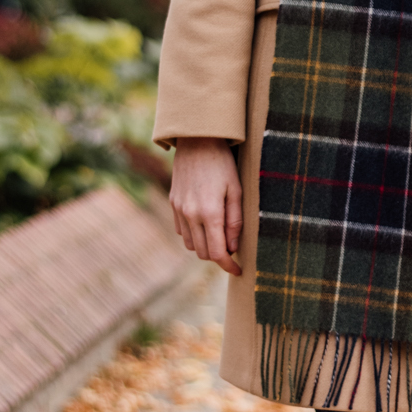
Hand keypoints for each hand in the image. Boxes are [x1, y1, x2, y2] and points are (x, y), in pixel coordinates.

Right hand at [170, 136, 242, 273]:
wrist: (198, 141)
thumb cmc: (223, 164)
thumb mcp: (237, 191)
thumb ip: (235, 221)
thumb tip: (233, 247)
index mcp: (209, 213)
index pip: (216, 253)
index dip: (228, 266)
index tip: (238, 271)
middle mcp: (190, 214)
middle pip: (202, 253)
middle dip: (217, 256)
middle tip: (232, 250)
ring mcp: (178, 209)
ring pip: (190, 244)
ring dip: (204, 246)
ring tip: (219, 236)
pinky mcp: (173, 203)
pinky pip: (181, 230)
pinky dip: (193, 234)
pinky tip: (205, 224)